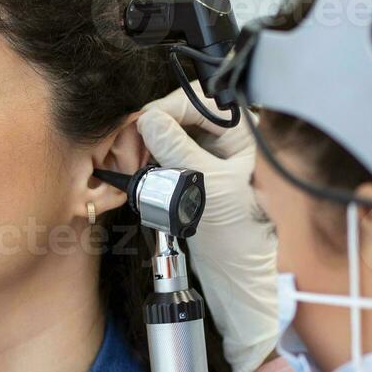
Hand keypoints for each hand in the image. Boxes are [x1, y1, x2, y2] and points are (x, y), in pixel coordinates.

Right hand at [138, 83, 277, 371]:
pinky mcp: (194, 169)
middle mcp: (228, 135)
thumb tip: (149, 118)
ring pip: (168, 131)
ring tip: (131, 164)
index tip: (139, 129)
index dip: (164, 111)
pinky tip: (137, 169)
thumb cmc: (240, 231)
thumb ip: (179, 148)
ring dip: (145, 143)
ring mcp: (210, 152)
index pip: (196, 101)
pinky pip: (166, 151)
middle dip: (150, 128)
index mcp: (243, 131)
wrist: (239, 270)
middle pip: (179, 113)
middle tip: (129, 151)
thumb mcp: (209, 185)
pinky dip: (149, 157)